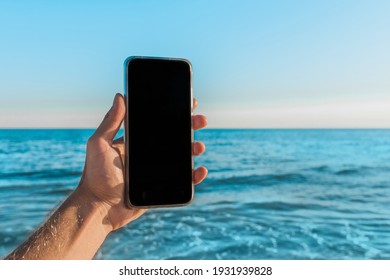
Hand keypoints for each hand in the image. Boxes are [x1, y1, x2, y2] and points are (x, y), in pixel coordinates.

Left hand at [78, 93, 207, 232]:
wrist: (99, 208)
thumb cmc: (95, 176)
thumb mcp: (99, 144)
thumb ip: (110, 122)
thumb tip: (120, 96)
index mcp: (135, 142)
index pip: (158, 124)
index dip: (173, 114)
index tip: (187, 104)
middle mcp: (147, 155)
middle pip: (174, 138)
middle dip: (190, 127)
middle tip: (201, 120)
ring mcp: (155, 171)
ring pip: (181, 157)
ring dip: (194, 149)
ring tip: (199, 146)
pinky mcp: (161, 188)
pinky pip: (182, 180)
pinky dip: (194, 175)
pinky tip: (200, 170)